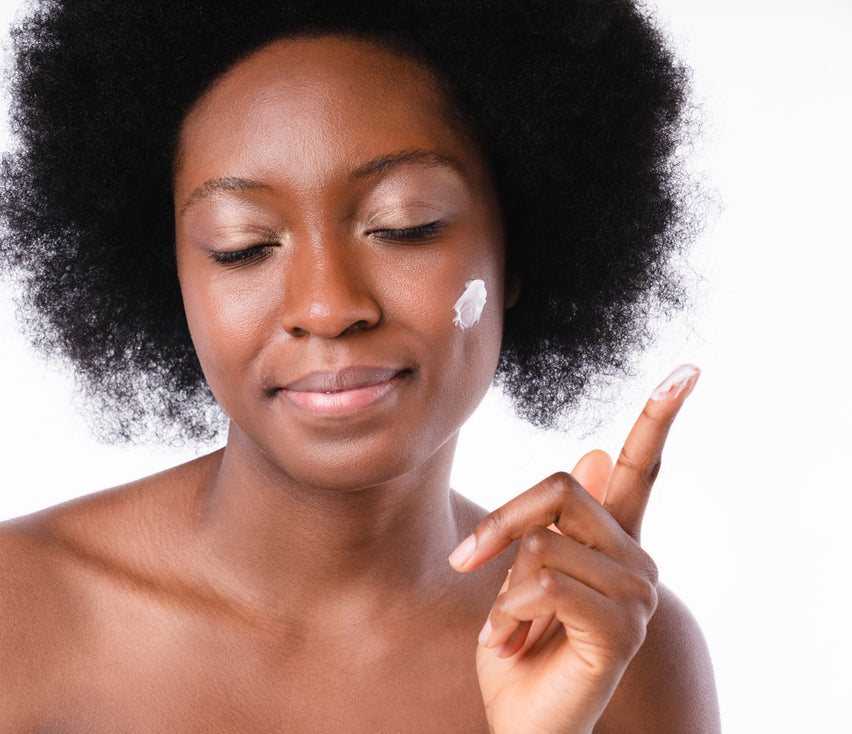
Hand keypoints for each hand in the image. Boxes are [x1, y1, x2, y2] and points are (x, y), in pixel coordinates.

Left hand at [448, 365, 700, 733]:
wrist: (522, 724)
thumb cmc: (520, 652)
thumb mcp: (520, 577)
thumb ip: (553, 524)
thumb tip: (595, 453)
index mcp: (612, 544)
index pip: (643, 469)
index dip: (660, 418)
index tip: (686, 370)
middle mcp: (635, 563)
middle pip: (561, 487)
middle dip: (500, 524)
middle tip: (468, 564)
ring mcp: (634, 597)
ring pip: (544, 542)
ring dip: (504, 589)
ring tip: (510, 630)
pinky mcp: (618, 629)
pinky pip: (546, 583)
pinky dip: (510, 613)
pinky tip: (512, 644)